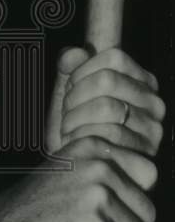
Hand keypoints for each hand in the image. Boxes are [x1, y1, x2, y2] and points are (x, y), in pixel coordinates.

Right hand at [0, 134, 157, 221]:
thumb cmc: (28, 213)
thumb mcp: (63, 172)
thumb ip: (100, 168)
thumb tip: (147, 177)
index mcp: (92, 147)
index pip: (148, 173)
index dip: (130, 199)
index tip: (103, 209)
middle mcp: (98, 166)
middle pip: (146, 208)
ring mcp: (99, 198)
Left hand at [46, 47, 163, 157]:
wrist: (81, 168)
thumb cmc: (77, 126)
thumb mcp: (71, 90)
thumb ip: (70, 66)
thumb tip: (73, 53)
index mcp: (141, 82)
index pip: (113, 59)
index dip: (83, 70)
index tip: (70, 88)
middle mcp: (154, 104)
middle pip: (107, 80)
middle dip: (76, 96)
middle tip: (66, 112)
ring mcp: (153, 130)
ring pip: (107, 106)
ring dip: (76, 118)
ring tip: (69, 129)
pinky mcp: (145, 155)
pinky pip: (108, 136)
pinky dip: (83, 138)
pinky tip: (75, 143)